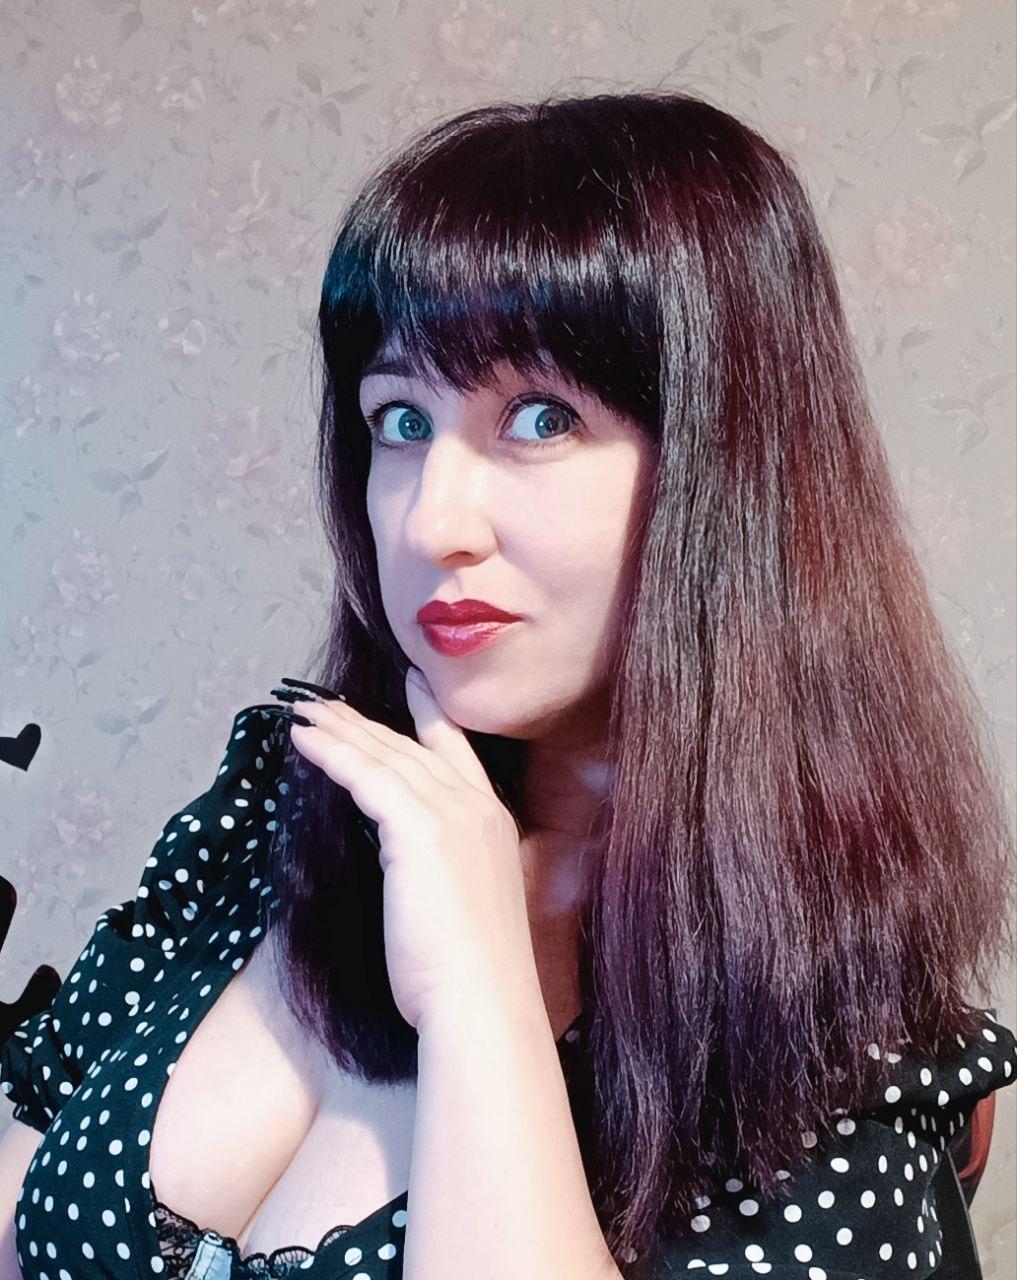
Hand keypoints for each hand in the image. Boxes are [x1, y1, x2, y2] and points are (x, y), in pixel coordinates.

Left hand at [286, 669, 536, 1030]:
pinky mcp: (420, 828)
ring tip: (305, 713)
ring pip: (386, 756)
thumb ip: (442, 869)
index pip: (457, 752)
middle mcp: (478, 808)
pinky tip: (303, 740)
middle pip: (412, 749)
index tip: (413, 683)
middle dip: (367, 722)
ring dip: (341, 730)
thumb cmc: (469, 976)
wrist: (482, 1003)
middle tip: (329, 701)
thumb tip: (406, 863)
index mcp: (493, 825)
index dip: (430, 715)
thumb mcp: (464, 906)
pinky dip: (332, 754)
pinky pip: (366, 776)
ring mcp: (453, 815)